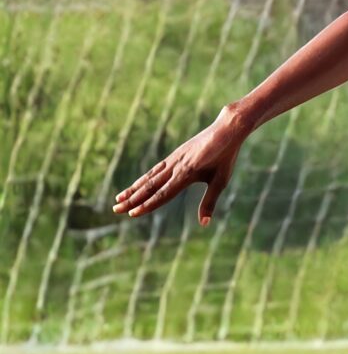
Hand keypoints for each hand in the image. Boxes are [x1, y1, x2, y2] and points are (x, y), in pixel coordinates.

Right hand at [113, 104, 251, 223]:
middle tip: (115, 210)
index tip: (133, 214)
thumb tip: (204, 224)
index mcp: (186, 174)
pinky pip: (156, 169)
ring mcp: (173, 160)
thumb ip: (210, 202)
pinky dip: (144, 178)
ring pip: (149, 177)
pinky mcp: (175, 155)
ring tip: (118, 198)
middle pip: (150, 186)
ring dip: (133, 189)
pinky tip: (138, 184)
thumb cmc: (226, 157)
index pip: (163, 194)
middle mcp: (175, 167)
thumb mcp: (221, 180)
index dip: (147, 205)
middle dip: (132, 200)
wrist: (225, 130)